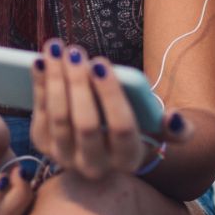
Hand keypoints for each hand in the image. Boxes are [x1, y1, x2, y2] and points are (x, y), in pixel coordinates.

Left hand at [29, 41, 185, 179]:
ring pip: (58, 119)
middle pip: (85, 124)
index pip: (120, 128)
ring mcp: (66, 158)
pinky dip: (38, 86)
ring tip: (56, 48)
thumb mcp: (159, 130)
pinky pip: (39, 114)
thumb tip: (174, 119)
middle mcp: (96, 166)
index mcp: (128, 159)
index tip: (101, 63)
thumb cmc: (138, 128)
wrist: (108, 151)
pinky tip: (41, 61)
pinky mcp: (44, 147)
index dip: (110, 95)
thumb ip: (176, 128)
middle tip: (76, 51)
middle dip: (79, 84)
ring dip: (55, 80)